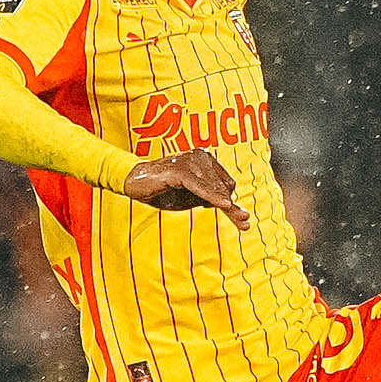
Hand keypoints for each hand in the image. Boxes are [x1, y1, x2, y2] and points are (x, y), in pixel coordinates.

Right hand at [114, 148, 249, 230]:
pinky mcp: (179, 171)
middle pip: (224, 187)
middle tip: (245, 223)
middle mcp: (201, 158)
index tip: (243, 221)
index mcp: (205, 161)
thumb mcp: (190, 198)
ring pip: (215, 188)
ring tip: (239, 219)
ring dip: (226, 205)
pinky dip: (212, 197)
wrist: (135, 183)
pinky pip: (200, 187)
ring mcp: (190, 162)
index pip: (226, 184)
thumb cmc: (164, 190)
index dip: (233, 204)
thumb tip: (230, 207)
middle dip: (233, 207)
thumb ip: (209, 199)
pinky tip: (225, 206)